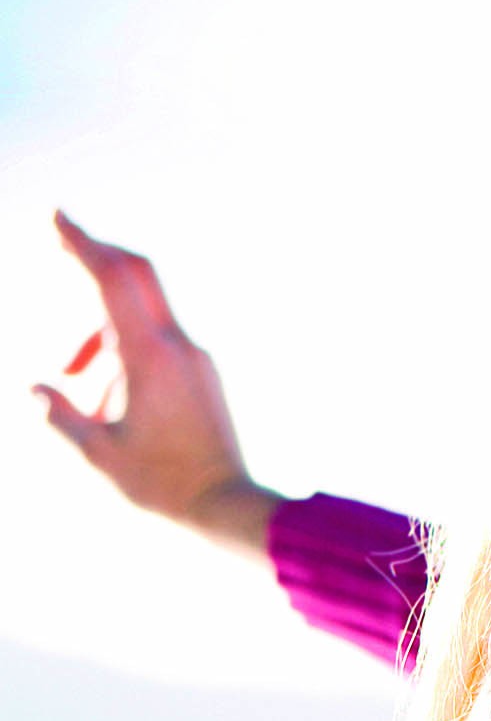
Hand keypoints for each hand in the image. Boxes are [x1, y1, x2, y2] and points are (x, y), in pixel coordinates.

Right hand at [34, 212, 278, 559]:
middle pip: (136, 276)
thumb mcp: (97, 455)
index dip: (81, 243)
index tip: (53, 216)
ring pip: (139, 314)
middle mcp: (179, 346)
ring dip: (96, 325)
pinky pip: (155, 340)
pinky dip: (119, 345)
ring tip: (67, 371)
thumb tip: (32, 385)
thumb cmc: (161, 486)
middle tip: (52, 242)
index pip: (113, 280)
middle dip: (93, 255)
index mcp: (150, 356)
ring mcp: (195, 358)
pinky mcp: (201, 373)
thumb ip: (60, 416)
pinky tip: (100, 391)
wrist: (227, 504)